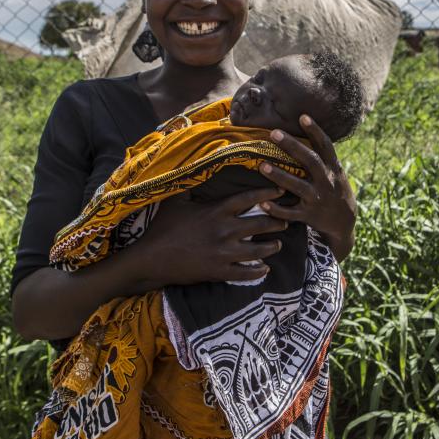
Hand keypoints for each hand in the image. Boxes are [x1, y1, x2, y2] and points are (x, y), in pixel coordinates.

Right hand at [136, 187, 289, 285]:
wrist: (152, 258)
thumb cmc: (162, 227)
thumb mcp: (175, 201)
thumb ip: (190, 185)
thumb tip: (194, 165)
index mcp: (216, 210)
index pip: (249, 198)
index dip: (268, 193)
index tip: (281, 191)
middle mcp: (225, 230)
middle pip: (260, 224)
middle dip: (277, 222)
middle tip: (286, 221)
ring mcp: (224, 253)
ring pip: (258, 250)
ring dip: (271, 246)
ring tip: (278, 244)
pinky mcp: (219, 271)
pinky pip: (245, 273)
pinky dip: (257, 271)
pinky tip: (264, 268)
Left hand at [259, 115, 356, 260]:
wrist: (344, 223)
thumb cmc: (334, 190)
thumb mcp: (334, 172)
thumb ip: (322, 156)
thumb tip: (305, 132)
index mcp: (332, 169)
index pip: (326, 146)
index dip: (316, 131)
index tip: (303, 117)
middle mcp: (326, 182)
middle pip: (310, 161)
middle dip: (292, 146)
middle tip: (274, 133)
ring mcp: (317, 199)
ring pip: (297, 186)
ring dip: (280, 176)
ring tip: (262, 166)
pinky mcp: (308, 216)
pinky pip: (290, 213)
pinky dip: (277, 209)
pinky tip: (262, 203)